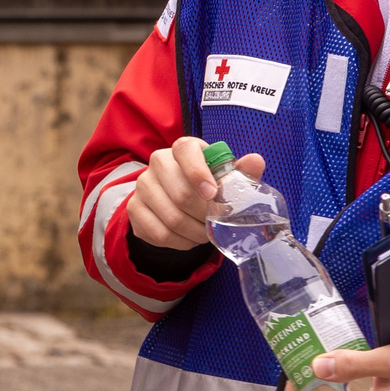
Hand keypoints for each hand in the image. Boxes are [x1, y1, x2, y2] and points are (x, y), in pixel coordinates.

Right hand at [129, 137, 265, 250]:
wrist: (176, 197)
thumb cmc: (207, 183)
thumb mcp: (226, 176)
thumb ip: (241, 172)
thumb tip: (255, 161)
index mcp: (182, 148)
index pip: (186, 152)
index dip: (199, 174)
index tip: (213, 195)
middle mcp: (158, 162)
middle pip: (181, 194)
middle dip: (205, 216)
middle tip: (217, 225)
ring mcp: (143, 186)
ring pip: (171, 218)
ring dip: (195, 233)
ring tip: (206, 234)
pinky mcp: (134, 209)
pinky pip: (160, 234)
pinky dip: (180, 242)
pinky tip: (189, 238)